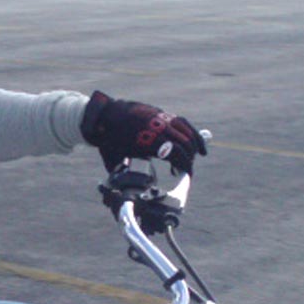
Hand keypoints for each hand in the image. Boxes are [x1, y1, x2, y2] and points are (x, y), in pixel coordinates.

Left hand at [81, 91, 206, 173]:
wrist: (105, 114)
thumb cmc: (110, 139)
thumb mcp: (115, 159)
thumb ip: (123, 175)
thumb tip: (126, 191)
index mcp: (148, 140)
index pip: (175, 152)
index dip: (185, 165)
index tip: (187, 175)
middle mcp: (157, 127)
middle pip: (184, 143)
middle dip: (189, 158)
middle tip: (186, 170)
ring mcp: (160, 118)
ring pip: (186, 131)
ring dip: (194, 145)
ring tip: (197, 156)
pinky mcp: (161, 113)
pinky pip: (182, 122)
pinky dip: (192, 132)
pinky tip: (197, 142)